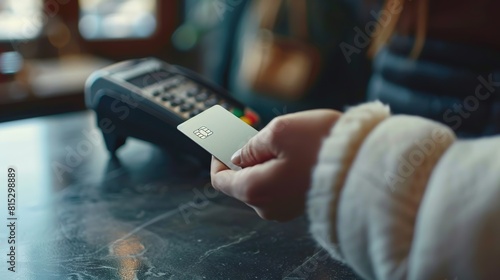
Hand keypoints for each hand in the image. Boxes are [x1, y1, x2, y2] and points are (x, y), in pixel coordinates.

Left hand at [210, 109, 340, 220]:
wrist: (364, 163)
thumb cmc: (322, 146)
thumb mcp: (278, 131)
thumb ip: (250, 145)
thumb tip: (237, 155)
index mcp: (255, 190)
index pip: (220, 179)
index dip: (217, 157)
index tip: (224, 140)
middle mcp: (266, 206)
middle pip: (239, 181)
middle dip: (241, 156)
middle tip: (253, 131)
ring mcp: (282, 209)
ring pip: (258, 183)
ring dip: (260, 162)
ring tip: (277, 140)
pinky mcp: (297, 205)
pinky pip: (275, 187)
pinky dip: (275, 170)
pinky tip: (290, 153)